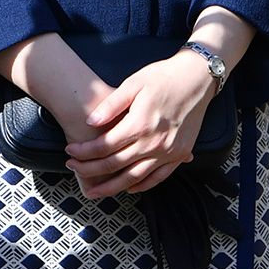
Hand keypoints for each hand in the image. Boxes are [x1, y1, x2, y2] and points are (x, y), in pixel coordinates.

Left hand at [65, 51, 215, 198]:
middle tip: (73, 169)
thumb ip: (111, 105)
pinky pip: (158, 177)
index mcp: (140, 125)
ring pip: (134, 178)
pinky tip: (128, 188)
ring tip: (94, 191)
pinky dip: (142, 186)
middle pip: (115, 165)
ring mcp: (168, 151)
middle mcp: (154, 143)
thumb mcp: (134, 83)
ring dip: (112, 187)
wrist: (197, 77)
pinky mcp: (179, 154)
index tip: (70, 152)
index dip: (84, 152)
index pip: (104, 146)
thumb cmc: (164, 76)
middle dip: (90, 170)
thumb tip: (90, 122)